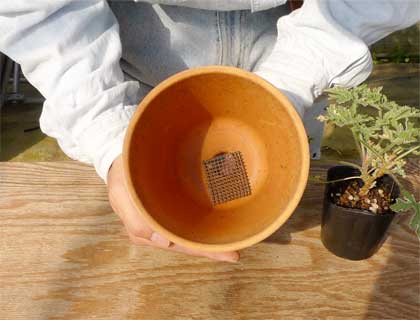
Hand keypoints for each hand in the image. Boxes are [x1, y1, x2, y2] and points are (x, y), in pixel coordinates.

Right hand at [107, 155, 239, 261]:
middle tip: (235, 253)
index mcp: (146, 231)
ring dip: (208, 239)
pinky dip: (203, 223)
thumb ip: (135, 219)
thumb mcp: (122, 192)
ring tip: (232, 242)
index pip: (179, 245)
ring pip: (190, 233)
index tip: (228, 254)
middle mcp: (157, 229)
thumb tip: (162, 242)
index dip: (203, 251)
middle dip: (210, 249)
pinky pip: (189, 219)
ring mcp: (165, 219)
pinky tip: (217, 224)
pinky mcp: (171, 208)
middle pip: (188, 243)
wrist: (126, 158)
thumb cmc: (124, 174)